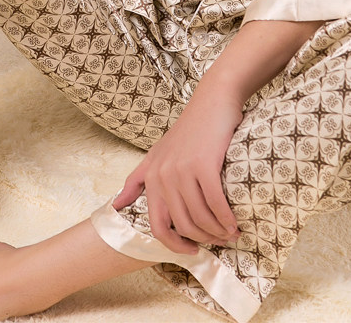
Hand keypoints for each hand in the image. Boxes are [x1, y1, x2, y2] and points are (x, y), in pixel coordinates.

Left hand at [112, 89, 242, 254]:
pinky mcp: (204, 164)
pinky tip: (234, 223)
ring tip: (230, 233)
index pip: (156, 225)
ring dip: (217, 231)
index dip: (174, 245)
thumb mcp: (157, 153)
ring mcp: (182, 170)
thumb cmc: (189, 130)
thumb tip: (116, 206)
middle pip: (182, 225)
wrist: (212, 101)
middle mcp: (163, 175)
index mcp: (151, 176)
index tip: (191, 250)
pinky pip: (215, 203)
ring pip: (199, 218)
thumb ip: (137, 180)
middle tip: (219, 240)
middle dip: (202, 239)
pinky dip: (226, 218)